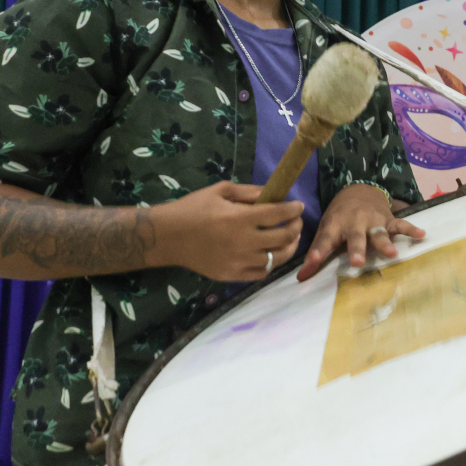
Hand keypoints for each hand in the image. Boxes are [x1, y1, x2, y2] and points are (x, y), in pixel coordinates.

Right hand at [152, 181, 304, 281]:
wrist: (167, 236)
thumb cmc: (192, 209)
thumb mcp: (220, 191)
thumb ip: (248, 192)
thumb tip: (271, 193)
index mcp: (240, 218)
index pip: (279, 214)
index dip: (294, 209)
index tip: (298, 206)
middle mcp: (244, 242)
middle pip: (284, 238)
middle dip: (296, 227)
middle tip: (296, 222)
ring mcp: (239, 261)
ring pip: (278, 259)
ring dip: (289, 248)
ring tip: (290, 239)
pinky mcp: (232, 275)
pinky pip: (261, 273)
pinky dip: (271, 264)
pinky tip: (271, 254)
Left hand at [299, 183, 427, 279]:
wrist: (359, 191)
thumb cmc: (339, 217)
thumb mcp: (326, 230)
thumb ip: (316, 254)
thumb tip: (300, 279)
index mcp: (335, 226)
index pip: (324, 240)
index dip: (317, 252)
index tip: (312, 263)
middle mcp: (354, 223)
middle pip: (356, 238)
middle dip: (357, 250)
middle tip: (357, 262)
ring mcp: (373, 221)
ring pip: (378, 233)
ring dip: (384, 243)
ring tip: (391, 254)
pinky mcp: (388, 220)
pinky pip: (400, 224)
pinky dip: (410, 229)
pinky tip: (421, 234)